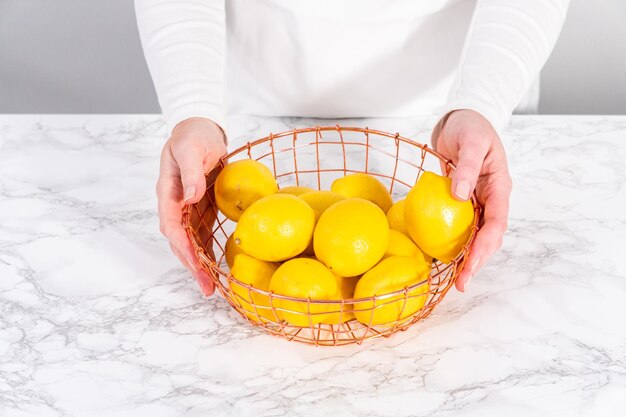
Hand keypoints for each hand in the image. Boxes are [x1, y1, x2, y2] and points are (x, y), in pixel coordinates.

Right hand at [157, 117, 226, 295]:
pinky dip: (209, 252)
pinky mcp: (202, 211)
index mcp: (168, 192)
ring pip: (190, 243)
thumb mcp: (190, 149)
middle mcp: (175, 206)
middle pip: (179, 241)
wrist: (201, 130)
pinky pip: (203, 236)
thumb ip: (190, 173)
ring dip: (199, 266)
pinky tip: (218, 268)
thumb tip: (191, 197)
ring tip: (211, 288)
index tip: (193, 261)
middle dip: (191, 265)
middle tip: (206, 286)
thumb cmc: (193, 136)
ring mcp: (188, 211)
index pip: (170, 224)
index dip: (181, 244)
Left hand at [432, 109, 511, 291]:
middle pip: (488, 236)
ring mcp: (476, 200)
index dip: (485, 246)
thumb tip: (459, 196)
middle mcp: (490, 198)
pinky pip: (458, 224)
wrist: (460, 117)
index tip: (471, 264)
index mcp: (499, 187)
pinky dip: (453, 240)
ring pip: (475, 234)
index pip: (496, 223)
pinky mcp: (460, 199)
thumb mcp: (471, 142)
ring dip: (466, 256)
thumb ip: (467, 168)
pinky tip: (440, 254)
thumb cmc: (469, 126)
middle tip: (462, 283)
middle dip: (477, 261)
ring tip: (454, 278)